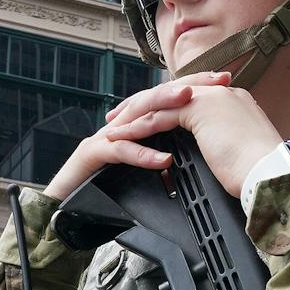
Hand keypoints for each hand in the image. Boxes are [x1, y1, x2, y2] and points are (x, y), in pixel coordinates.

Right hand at [43, 71, 234, 201]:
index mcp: (138, 126)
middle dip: (188, 87)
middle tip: (217, 82)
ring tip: (190, 103)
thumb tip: (185, 167)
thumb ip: (161, 165)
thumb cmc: (101, 191)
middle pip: (158, 98)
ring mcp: (107, 136)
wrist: (64, 208)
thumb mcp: (141, 173)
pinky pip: (121, 151)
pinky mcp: (93, 154)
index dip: (197, 88)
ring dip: (166, 108)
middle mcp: (123, 124)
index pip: (170, 100)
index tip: (226, 83)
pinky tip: (163, 162)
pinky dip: (143, 156)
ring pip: (139, 116)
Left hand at [104, 79, 282, 199]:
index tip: (149, 120)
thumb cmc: (262, 174)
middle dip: (142, 105)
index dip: (166, 107)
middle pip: (171, 93)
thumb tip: (219, 156)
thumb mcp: (242, 153)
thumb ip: (226, 145)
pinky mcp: (198, 109)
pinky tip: (123, 137)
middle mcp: (221, 94)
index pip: (189, 98)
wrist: (272, 173)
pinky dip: (138, 127)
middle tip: (120, 118)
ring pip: (161, 101)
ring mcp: (210, 98)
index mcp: (233, 102)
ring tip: (114, 129)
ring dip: (134, 116)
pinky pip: (159, 116)